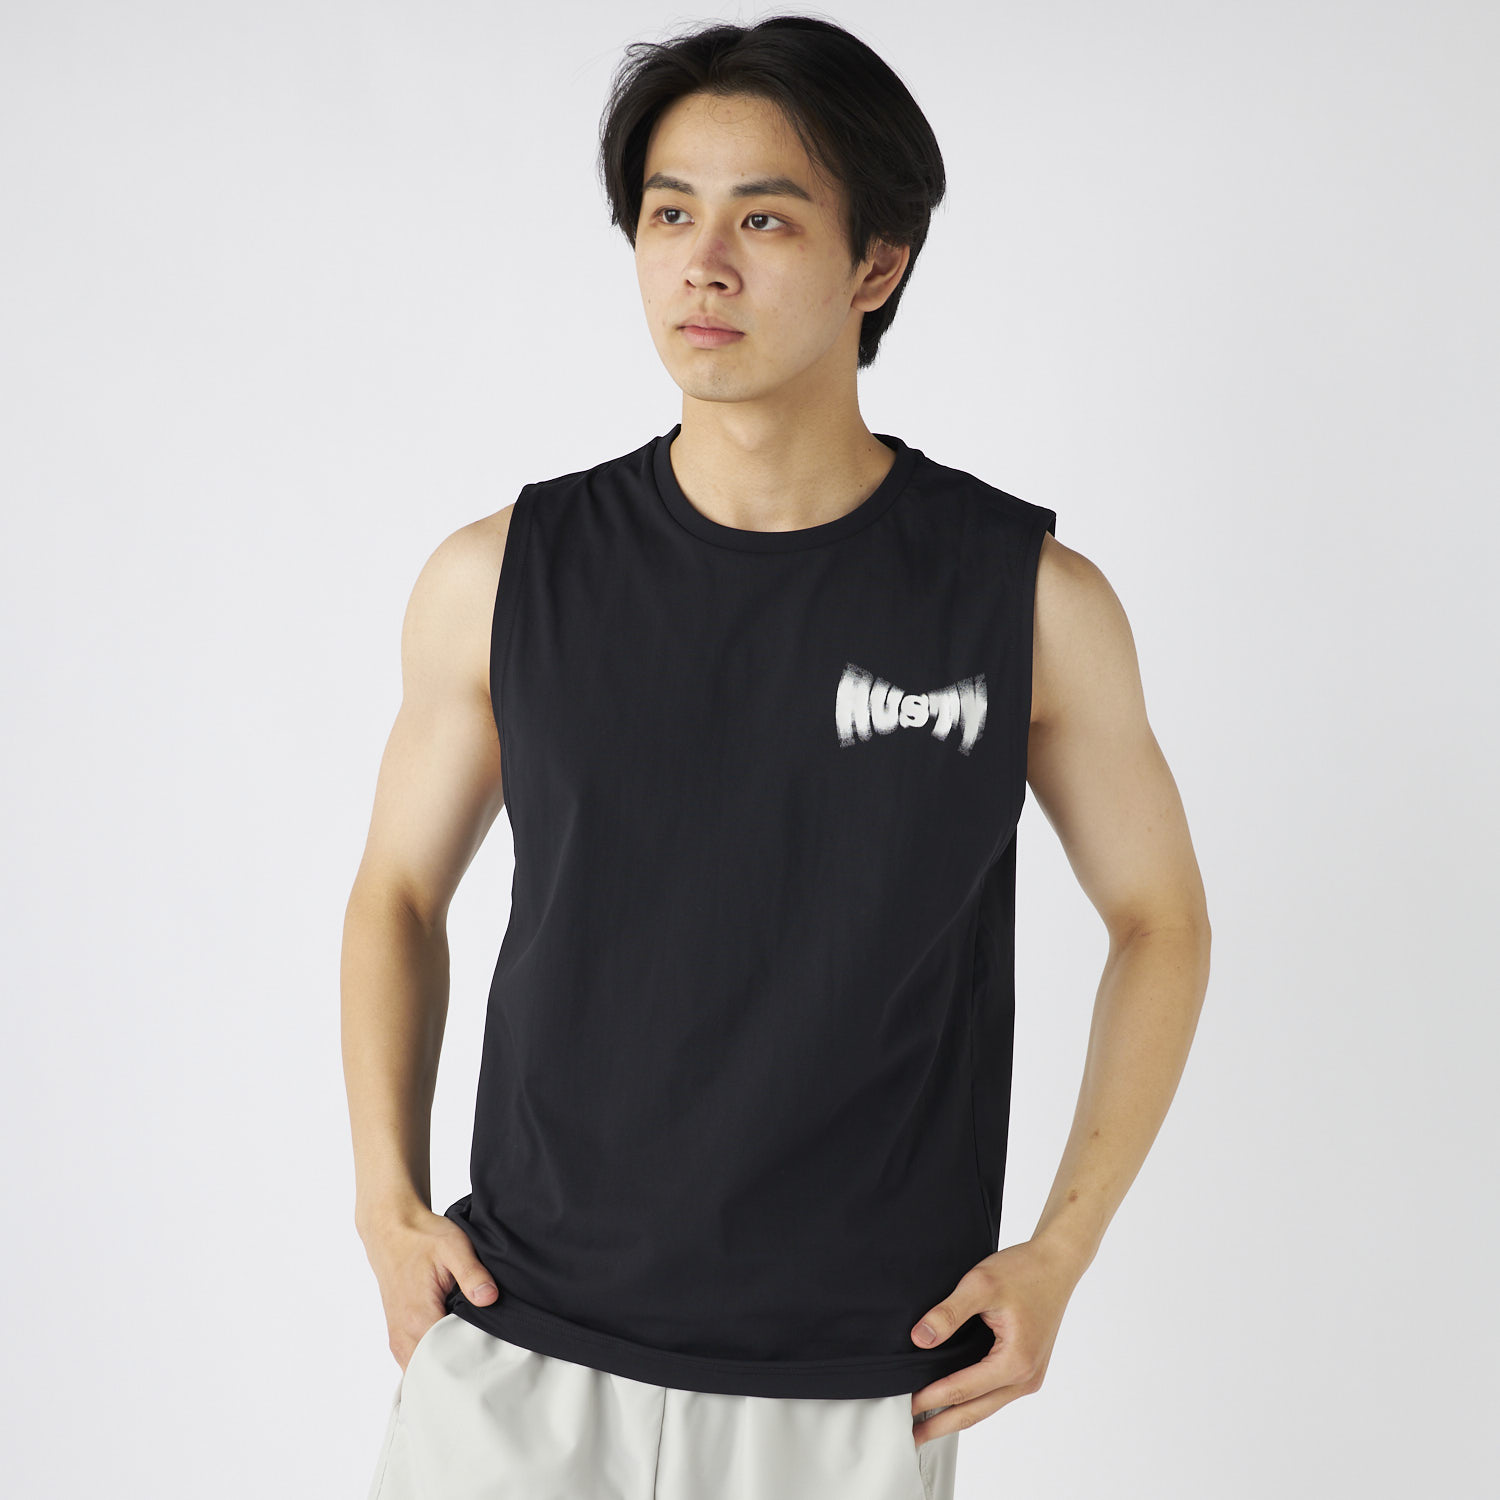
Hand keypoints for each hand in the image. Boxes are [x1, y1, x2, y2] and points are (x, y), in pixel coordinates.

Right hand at [361, 1206, 500, 1370]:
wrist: (391, 1230)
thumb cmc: (422, 1237)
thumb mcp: (454, 1246)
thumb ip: (472, 1274)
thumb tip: (489, 1298)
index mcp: (417, 1317)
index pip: (445, 1361)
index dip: (471, 1363)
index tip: (491, 1359)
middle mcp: (403, 1335)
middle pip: (434, 1372)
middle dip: (460, 1371)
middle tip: (488, 1363)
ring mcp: (397, 1338)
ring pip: (423, 1370)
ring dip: (445, 1367)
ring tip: (472, 1358)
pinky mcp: (398, 1335)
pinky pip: (415, 1361)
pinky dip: (433, 1361)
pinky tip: (453, 1351)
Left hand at [906, 1238, 1083, 1446]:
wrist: (1056, 1264)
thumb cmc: (1023, 1270)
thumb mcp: (980, 1284)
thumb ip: (949, 1313)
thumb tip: (920, 1339)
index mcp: (1016, 1361)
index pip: (963, 1389)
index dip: (931, 1398)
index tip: (905, 1405)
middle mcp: (1026, 1377)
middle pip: (975, 1411)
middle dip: (941, 1425)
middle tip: (911, 1436)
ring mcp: (1030, 1376)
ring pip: (986, 1406)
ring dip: (956, 1415)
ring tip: (926, 1423)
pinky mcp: (1028, 1369)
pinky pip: (996, 1394)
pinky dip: (972, 1400)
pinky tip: (953, 1400)